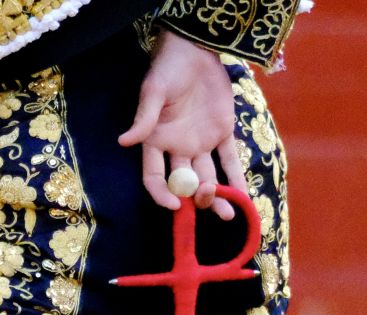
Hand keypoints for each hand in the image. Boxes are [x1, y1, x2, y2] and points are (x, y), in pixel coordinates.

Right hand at [119, 31, 246, 219]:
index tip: (176, 205)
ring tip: (229, 213)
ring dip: (217, 196)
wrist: (196, 49)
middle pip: (184, 183)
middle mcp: (176, 149)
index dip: (162, 194)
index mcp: (156, 142)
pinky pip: (229, 160)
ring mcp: (200, 143)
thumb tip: (124, 142)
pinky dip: (236, 178)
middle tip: (210, 202)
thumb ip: (143, 119)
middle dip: (196, 198)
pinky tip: (243, 196)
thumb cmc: (168, 69)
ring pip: (208, 177)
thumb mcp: (154, 92)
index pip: (154, 178)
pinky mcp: (222, 133)